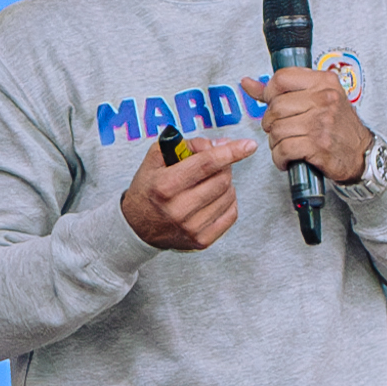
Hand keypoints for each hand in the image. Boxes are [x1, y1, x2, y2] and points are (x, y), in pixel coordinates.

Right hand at [121, 130, 251, 250]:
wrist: (137, 227)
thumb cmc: (148, 188)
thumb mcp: (156, 158)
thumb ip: (186, 145)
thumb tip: (220, 144)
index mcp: (165, 186)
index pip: (206, 164)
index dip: (231, 152)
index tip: (249, 145)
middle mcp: (178, 209)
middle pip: (221, 179)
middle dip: (223, 166)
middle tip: (214, 164)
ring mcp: (191, 228)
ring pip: (229, 196)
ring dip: (225, 184)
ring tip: (208, 183)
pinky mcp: (201, 241)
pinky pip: (231, 214)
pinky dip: (228, 201)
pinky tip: (214, 198)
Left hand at [244, 65, 368, 186]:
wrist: (360, 153)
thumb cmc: (338, 126)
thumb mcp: (316, 99)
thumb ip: (282, 90)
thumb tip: (248, 83)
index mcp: (324, 82)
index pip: (282, 78)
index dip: (269, 93)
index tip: (272, 105)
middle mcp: (324, 99)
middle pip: (275, 107)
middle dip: (271, 124)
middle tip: (281, 131)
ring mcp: (322, 122)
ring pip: (277, 130)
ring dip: (275, 143)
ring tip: (286, 145)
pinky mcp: (319, 145)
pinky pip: (284, 149)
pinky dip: (280, 158)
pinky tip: (287, 158)